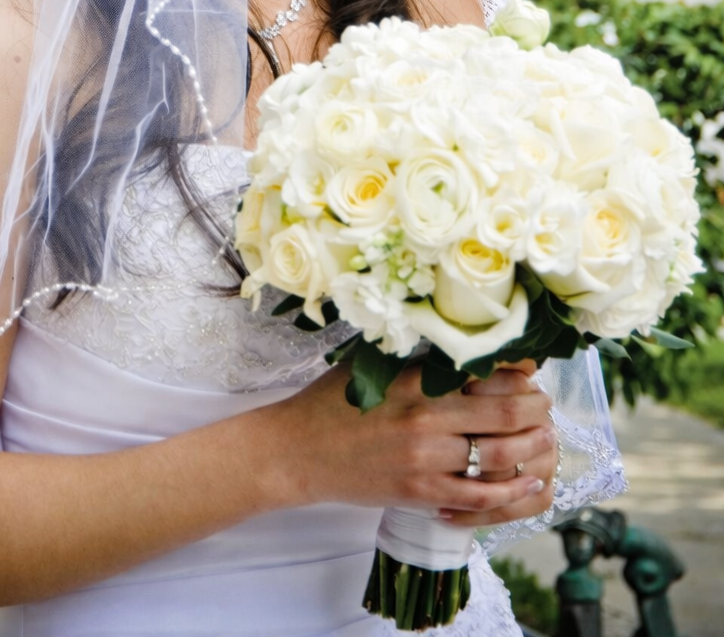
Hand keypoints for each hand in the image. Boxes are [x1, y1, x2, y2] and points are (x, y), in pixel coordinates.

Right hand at [263, 358, 555, 527]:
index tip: (531, 371)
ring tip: (545, 439)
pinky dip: (512, 491)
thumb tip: (466, 350)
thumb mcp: (374, 366)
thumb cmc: (334, 402)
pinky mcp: (421, 492)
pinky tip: (529, 482)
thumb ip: (418, 360)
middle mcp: (425, 418)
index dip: (519, 372)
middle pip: (504, 413)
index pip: (485, 371)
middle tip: (546, 405)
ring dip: (532, 447)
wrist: (299, 451)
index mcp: (414, 379)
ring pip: (499, 455)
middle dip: (536, 409)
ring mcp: (425, 459)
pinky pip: (480, 495)